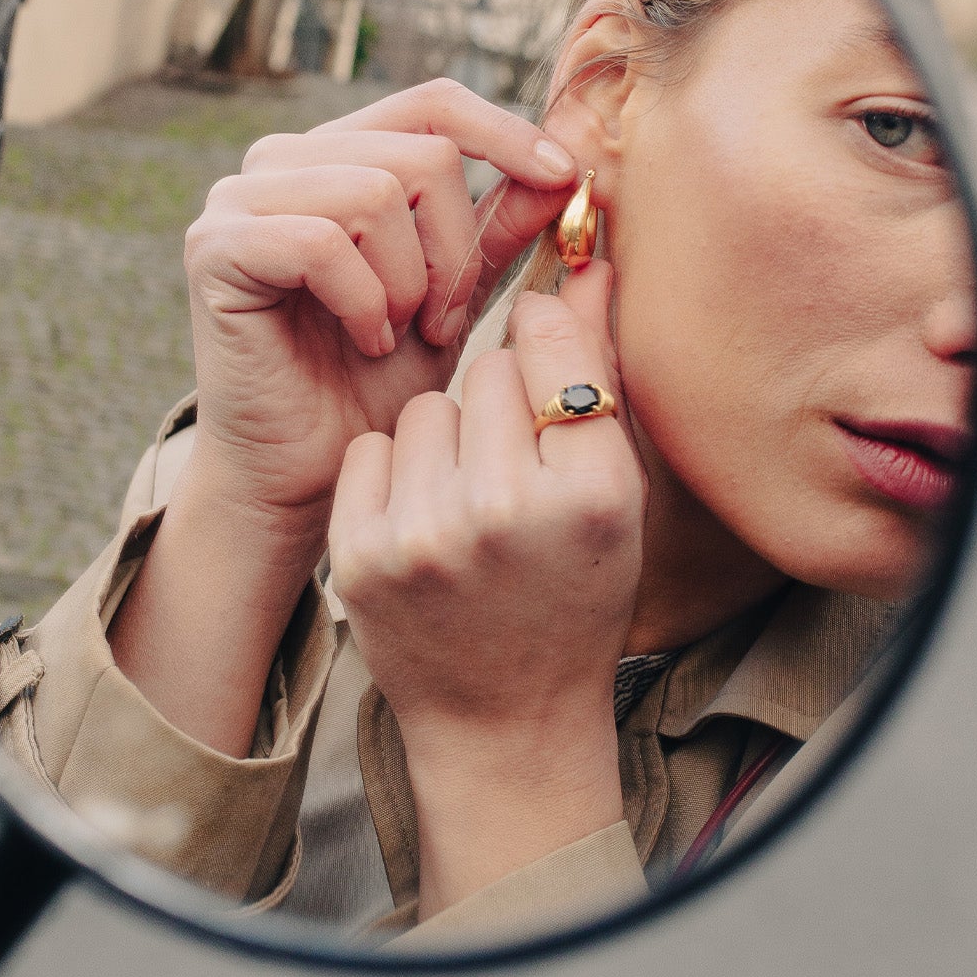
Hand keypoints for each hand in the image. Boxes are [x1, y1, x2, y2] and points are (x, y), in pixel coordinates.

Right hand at [180, 78, 577, 542]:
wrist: (312, 470)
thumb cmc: (379, 386)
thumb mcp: (457, 297)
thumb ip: (498, 229)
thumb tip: (567, 167)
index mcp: (342, 156)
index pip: (433, 102)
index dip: (505, 132)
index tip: (563, 177)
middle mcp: (284, 161)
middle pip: (420, 152)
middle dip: (457, 248)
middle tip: (445, 320)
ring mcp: (240, 199)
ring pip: (375, 193)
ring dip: (411, 280)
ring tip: (402, 334)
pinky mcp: (214, 247)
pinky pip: (320, 242)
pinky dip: (364, 300)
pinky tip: (367, 342)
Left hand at [329, 261, 645, 914]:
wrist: (503, 719)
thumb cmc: (574, 596)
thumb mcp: (615, 497)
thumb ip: (597, 377)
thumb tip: (585, 257)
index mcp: (591, 495)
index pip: (551, 342)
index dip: (548, 348)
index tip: (549, 374)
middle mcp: (505, 511)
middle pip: (489, 370)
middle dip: (503, 402)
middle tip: (516, 469)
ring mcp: (424, 535)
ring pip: (427, 406)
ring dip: (446, 437)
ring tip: (469, 504)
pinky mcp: (361, 554)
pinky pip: (375, 450)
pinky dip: (396, 475)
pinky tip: (425, 525)